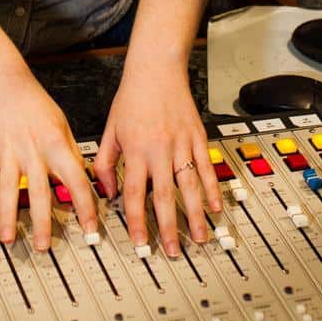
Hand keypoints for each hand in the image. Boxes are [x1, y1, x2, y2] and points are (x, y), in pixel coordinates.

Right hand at [0, 65, 98, 250]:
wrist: (2, 79)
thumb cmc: (32, 100)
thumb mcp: (61, 124)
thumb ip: (71, 153)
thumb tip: (83, 177)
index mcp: (56, 145)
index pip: (76, 181)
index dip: (86, 206)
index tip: (90, 227)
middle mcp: (32, 151)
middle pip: (40, 193)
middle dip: (42, 223)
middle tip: (43, 246)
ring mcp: (8, 151)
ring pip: (10, 189)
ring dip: (8, 216)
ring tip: (8, 238)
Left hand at [93, 58, 220, 256]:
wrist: (156, 69)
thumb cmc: (132, 98)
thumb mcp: (110, 130)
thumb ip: (105, 163)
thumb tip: (108, 192)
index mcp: (136, 151)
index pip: (135, 194)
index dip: (136, 222)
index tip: (140, 243)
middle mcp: (160, 150)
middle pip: (165, 197)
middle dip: (169, 228)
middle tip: (172, 251)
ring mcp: (182, 145)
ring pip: (190, 187)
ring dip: (195, 215)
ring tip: (200, 238)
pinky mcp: (198, 138)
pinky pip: (207, 168)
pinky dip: (212, 188)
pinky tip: (216, 206)